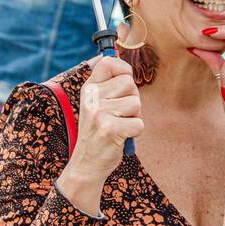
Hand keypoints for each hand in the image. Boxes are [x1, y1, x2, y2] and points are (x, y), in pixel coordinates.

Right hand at [70, 55, 142, 177]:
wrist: (86, 163)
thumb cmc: (98, 131)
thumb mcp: (96, 104)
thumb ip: (109, 85)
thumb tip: (124, 65)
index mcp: (89, 88)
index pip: (108, 62)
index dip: (123, 70)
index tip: (123, 84)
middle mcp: (91, 97)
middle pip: (130, 84)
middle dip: (132, 100)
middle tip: (118, 115)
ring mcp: (99, 113)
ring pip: (136, 104)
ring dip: (133, 118)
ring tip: (118, 126)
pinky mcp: (110, 129)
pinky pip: (138, 124)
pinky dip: (134, 132)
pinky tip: (120, 137)